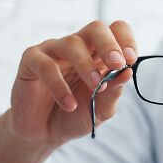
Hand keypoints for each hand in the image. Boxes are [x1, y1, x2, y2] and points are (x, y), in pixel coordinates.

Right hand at [7, 20, 136, 147]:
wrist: (44, 134)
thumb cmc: (75, 115)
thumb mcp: (101, 108)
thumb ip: (113, 91)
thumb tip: (128, 72)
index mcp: (99, 53)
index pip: (116, 30)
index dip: (125, 40)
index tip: (131, 60)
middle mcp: (78, 47)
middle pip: (95, 28)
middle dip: (108, 44)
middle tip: (116, 64)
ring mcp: (53, 51)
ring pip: (71, 43)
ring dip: (87, 65)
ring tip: (95, 86)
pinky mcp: (31, 61)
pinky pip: (46, 65)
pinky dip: (59, 86)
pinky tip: (69, 104)